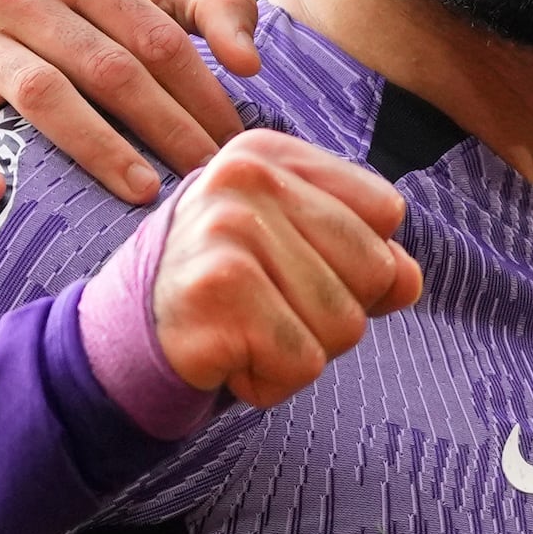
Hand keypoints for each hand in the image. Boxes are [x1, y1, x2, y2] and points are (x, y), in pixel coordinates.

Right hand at [0, 0, 264, 209]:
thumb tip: (249, 63)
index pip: (154, 38)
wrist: (27, 28)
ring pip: (43, 95)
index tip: (233, 147)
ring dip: (96, 148)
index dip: (203, 96)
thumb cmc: (113, 16)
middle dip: (164, 129)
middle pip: (107, 69)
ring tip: (143, 192)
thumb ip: (220, 10)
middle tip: (202, 180)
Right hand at [147, 133, 420, 408]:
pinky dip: (274, 381)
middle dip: (333, 312)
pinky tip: (230, 358)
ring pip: (345, 323)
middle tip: (265, 308)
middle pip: (373, 269)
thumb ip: (363, 253)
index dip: (356, 262)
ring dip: (303, 351)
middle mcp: (246, 179)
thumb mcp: (293, 251)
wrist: (125, 338)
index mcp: (268, 153)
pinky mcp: (217, 292)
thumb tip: (407, 279)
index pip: (384, 212)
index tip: (290, 268)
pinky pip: (303, 363)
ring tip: (246, 332)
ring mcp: (228, 231)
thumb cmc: (223, 290)